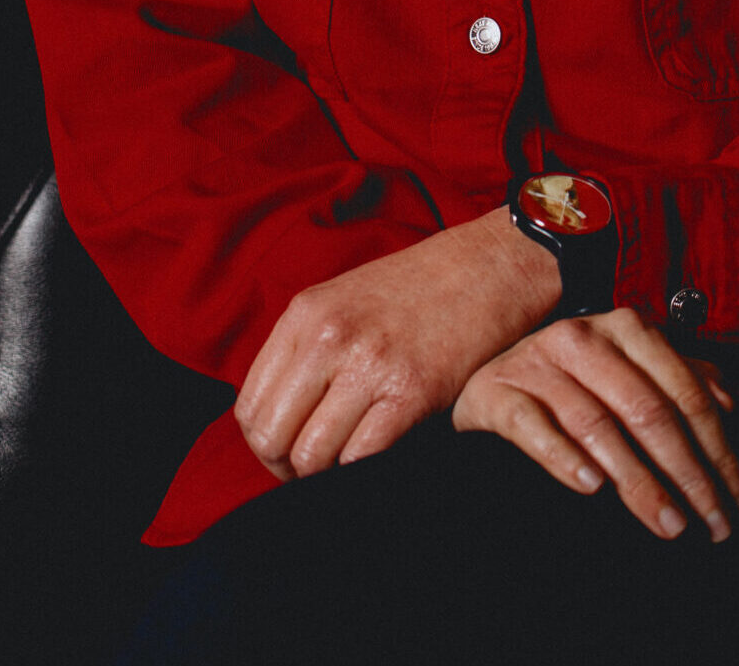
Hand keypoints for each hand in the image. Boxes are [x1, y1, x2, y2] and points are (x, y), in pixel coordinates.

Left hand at [235, 206, 559, 480]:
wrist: (490, 266)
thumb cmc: (420, 287)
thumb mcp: (345, 299)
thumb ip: (307, 349)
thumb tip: (281, 418)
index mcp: (306, 314)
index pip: (249, 406)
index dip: (264, 443)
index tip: (288, 450)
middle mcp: (330, 337)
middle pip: (271, 439)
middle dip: (287, 468)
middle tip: (315, 468)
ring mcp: (370, 364)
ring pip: (311, 457)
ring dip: (327, 473)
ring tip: (349, 458)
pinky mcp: (411, 391)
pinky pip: (360, 458)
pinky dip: (363, 468)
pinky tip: (381, 448)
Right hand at [452, 307, 738, 540]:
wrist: (483, 375)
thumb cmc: (568, 377)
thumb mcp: (625, 367)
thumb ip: (676, 377)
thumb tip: (729, 401)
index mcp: (627, 329)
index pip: (684, 391)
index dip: (717, 448)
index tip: (735, 500)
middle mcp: (586, 338)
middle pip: (648, 410)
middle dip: (687, 472)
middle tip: (710, 522)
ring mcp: (539, 363)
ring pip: (599, 424)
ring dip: (638, 480)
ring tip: (667, 522)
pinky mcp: (498, 392)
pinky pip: (534, 426)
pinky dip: (565, 457)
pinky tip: (590, 487)